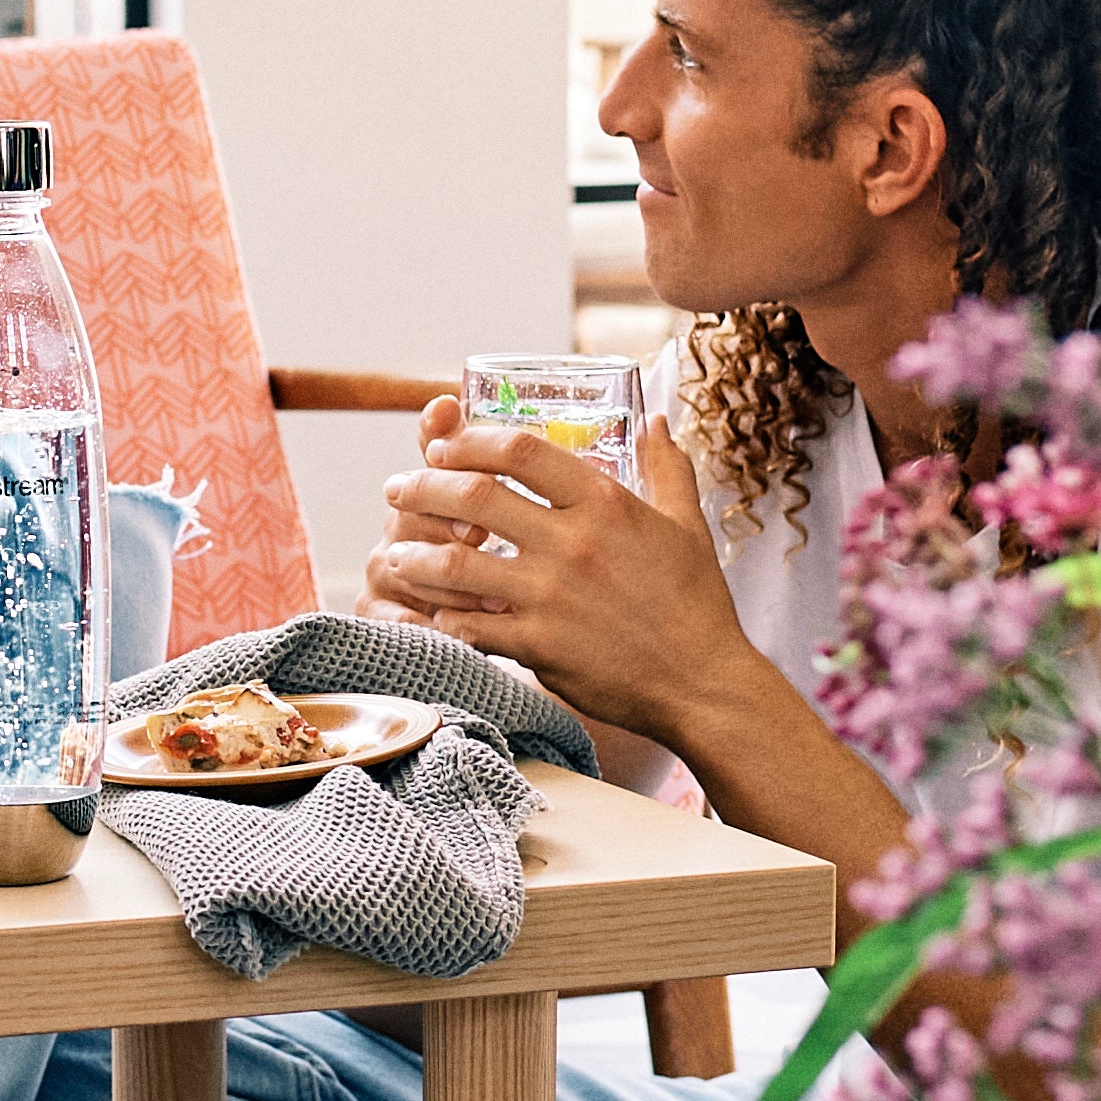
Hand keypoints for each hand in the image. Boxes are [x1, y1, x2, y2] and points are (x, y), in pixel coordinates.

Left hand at [362, 397, 754, 745]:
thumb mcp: (687, 523)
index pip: (518, 449)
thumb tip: (654, 417)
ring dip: (414, 555)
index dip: (468, 442)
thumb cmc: (696, 603)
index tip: (441, 448)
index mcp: (604, 502)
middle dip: (421, 488)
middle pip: (471, 497)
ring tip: (395, 555)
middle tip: (397, 490)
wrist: (704, 683)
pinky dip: (440, 616)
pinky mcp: (539, 646)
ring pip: (454, 563)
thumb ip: (666, 466)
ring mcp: (552, 596)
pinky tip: (429, 612)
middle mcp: (572, 542)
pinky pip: (468, 625)